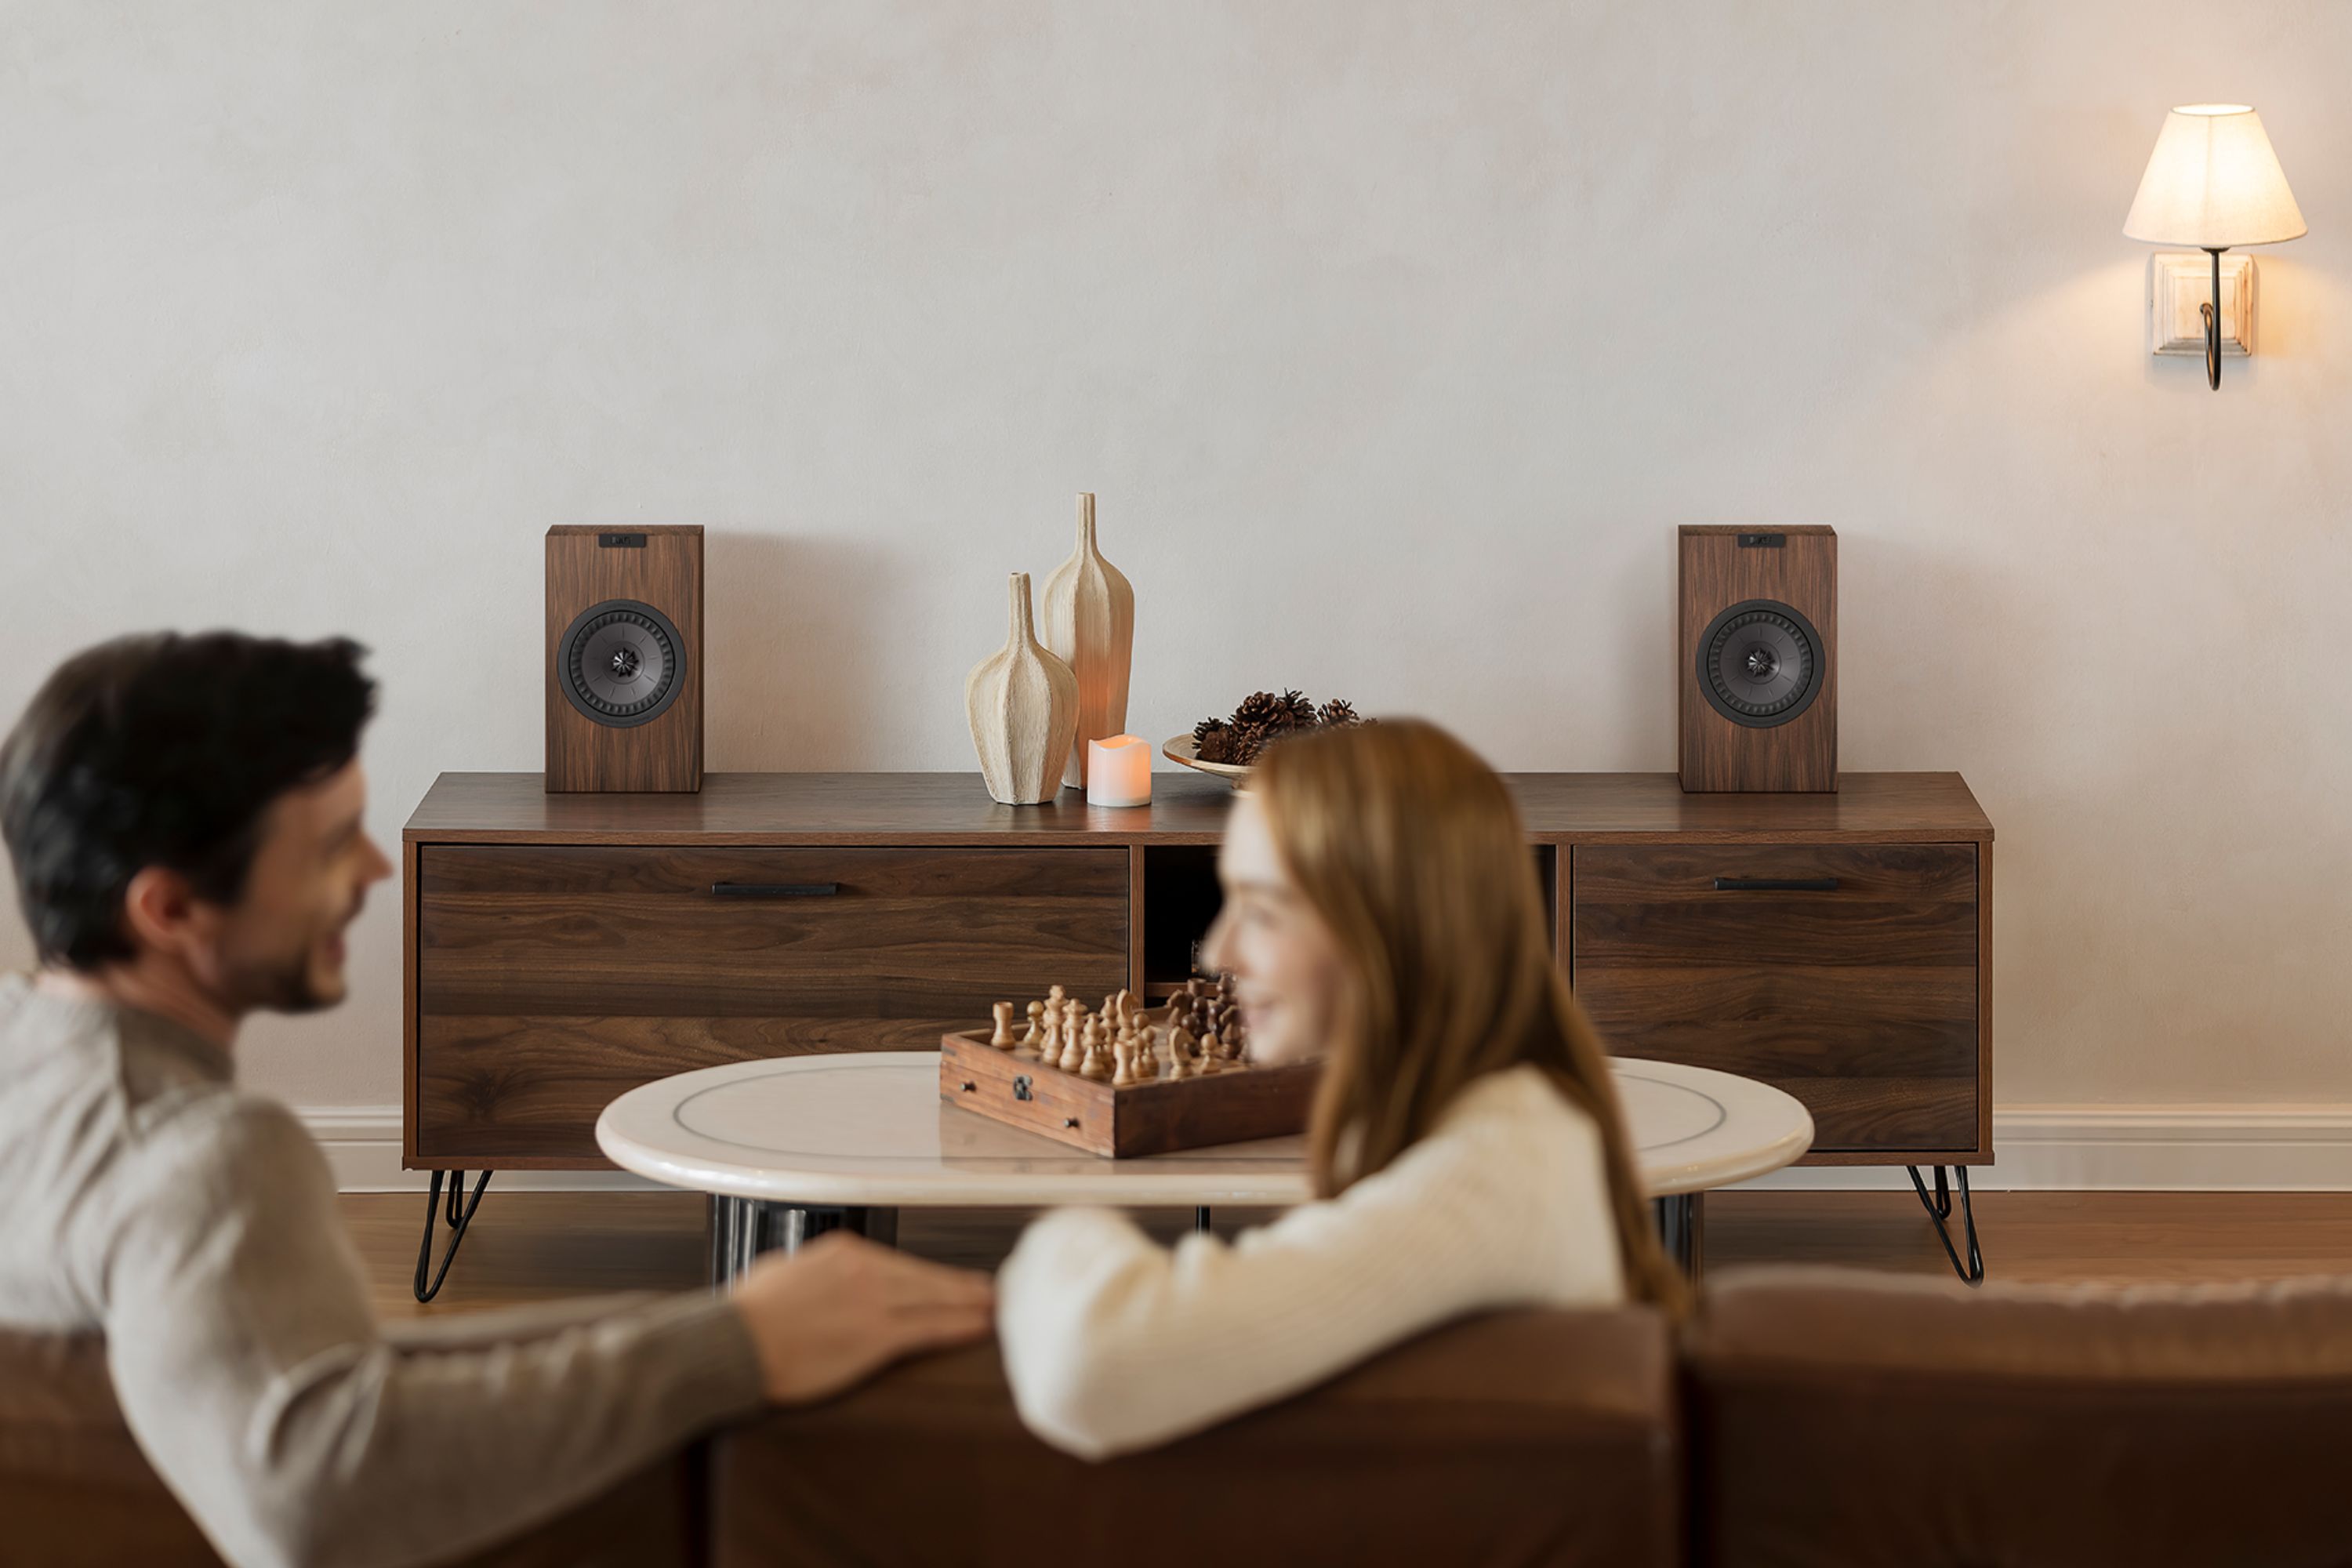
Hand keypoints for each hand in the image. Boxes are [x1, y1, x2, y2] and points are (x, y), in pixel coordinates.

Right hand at [731, 1232, 994, 1404]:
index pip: (898, 1263)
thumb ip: (807, 1272)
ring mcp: (872, 1301)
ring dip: (968, 1304)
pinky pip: (929, 1327)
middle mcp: (864, 1269)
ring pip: (935, 1299)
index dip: (928, 1276)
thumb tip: (807, 1275)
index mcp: (842, 1252)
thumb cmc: (744, 1316)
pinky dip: (958, 1326)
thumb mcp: (778, 1273)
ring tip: (991, 1308)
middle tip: (988, 1290)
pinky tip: (977, 1327)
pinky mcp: (874, 1336)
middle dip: (960, 1285)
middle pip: (924, 1276)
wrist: (731, 1344)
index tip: (946, 1280)